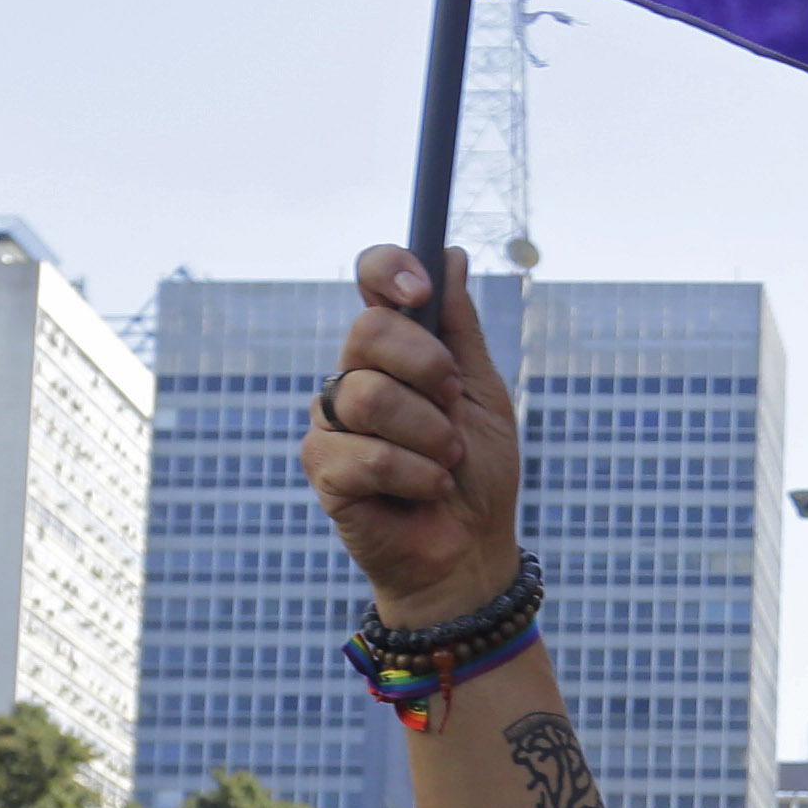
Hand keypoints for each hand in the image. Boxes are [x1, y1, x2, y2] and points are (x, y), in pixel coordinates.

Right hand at [304, 242, 523, 624]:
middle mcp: (355, 375)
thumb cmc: (480, 476)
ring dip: (429, 434)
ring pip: (367, 395)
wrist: (472, 552)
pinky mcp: (324, 470)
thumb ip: (461, 329)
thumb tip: (449, 255)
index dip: (388, 270)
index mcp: (396, 349)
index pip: (372, 280)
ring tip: (446, 462)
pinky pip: (363, 454)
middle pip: (367, 331)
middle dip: (428, 367)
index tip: (420, 290)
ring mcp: (333, 422)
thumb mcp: (483, 394)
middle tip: (453, 405)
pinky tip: (427, 491)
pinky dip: (414, 475)